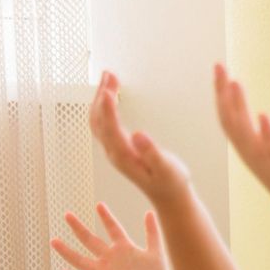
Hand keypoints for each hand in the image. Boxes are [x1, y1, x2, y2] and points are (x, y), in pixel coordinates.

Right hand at [52, 203, 170, 269]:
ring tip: (54, 241)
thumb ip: (153, 233)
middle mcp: (111, 258)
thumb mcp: (156, 253)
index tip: (99, 205)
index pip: (113, 229)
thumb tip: (150, 212)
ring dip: (67, 252)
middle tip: (67, 215)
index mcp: (124, 248)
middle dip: (79, 228)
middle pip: (91, 240)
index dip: (106, 217)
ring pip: (81, 261)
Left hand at [89, 71, 192, 205]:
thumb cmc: (171, 182)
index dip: (107, 107)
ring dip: (100, 97)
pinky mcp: (118, 146)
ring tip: (109, 77)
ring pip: (98, 119)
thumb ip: (152, 152)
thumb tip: (137, 134)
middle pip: (98, 119)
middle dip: (102, 95)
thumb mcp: (166, 168)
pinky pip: (104, 122)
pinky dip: (104, 105)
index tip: (108, 89)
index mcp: (123, 156)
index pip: (109, 128)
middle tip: (109, 74)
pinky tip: (112, 95)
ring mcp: (114, 149)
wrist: (170, 195)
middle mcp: (114, 152)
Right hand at [213, 64, 269, 218]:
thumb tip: (262, 123)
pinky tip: (263, 115)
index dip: (221, 94)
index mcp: (250, 151)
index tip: (219, 69)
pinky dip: (266, 132)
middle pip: (230, 120)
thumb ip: (265, 140)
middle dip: (223, 93)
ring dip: (239, 107)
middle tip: (218, 65)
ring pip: (246, 132)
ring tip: (235, 82)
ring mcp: (266, 163)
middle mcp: (252, 156)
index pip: (228, 118)